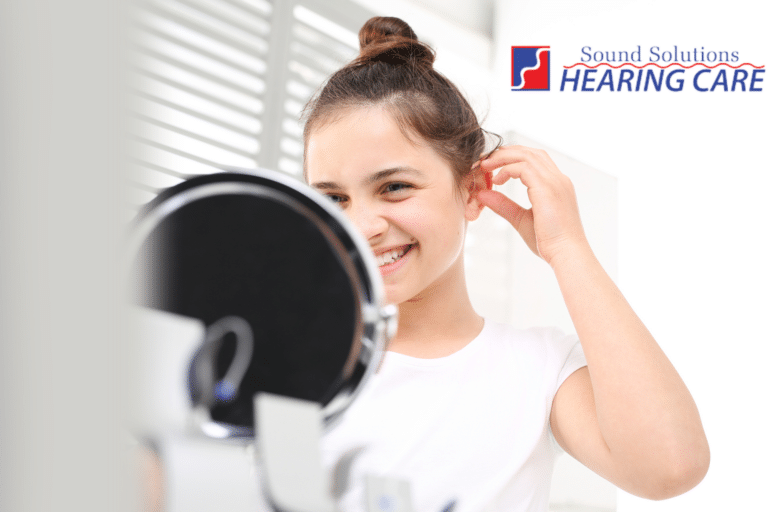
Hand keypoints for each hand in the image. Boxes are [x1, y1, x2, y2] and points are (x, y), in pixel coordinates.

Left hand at [475, 145, 587, 264]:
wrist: (566, 254)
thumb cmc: (549, 242)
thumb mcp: (521, 219)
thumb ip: (503, 205)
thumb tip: (482, 194)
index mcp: (556, 185)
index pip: (535, 159)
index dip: (512, 158)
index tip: (493, 167)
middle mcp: (558, 179)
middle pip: (530, 152)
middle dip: (505, 153)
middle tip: (485, 161)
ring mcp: (555, 181)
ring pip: (526, 155)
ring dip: (503, 157)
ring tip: (485, 166)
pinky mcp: (547, 188)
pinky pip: (523, 168)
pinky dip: (507, 169)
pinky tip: (497, 180)